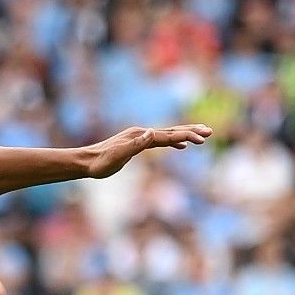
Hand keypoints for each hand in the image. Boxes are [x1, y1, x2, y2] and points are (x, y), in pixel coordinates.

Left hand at [82, 124, 212, 178]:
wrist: (84, 162)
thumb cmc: (100, 163)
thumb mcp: (117, 156)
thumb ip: (135, 145)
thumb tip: (152, 132)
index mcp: (140, 136)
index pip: (168, 135)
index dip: (186, 137)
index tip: (203, 138)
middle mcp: (142, 133)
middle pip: (171, 131)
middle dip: (191, 131)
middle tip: (210, 131)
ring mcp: (139, 137)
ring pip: (167, 135)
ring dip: (185, 135)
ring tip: (202, 135)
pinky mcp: (136, 143)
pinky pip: (160, 141)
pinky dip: (172, 142)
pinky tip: (180, 147)